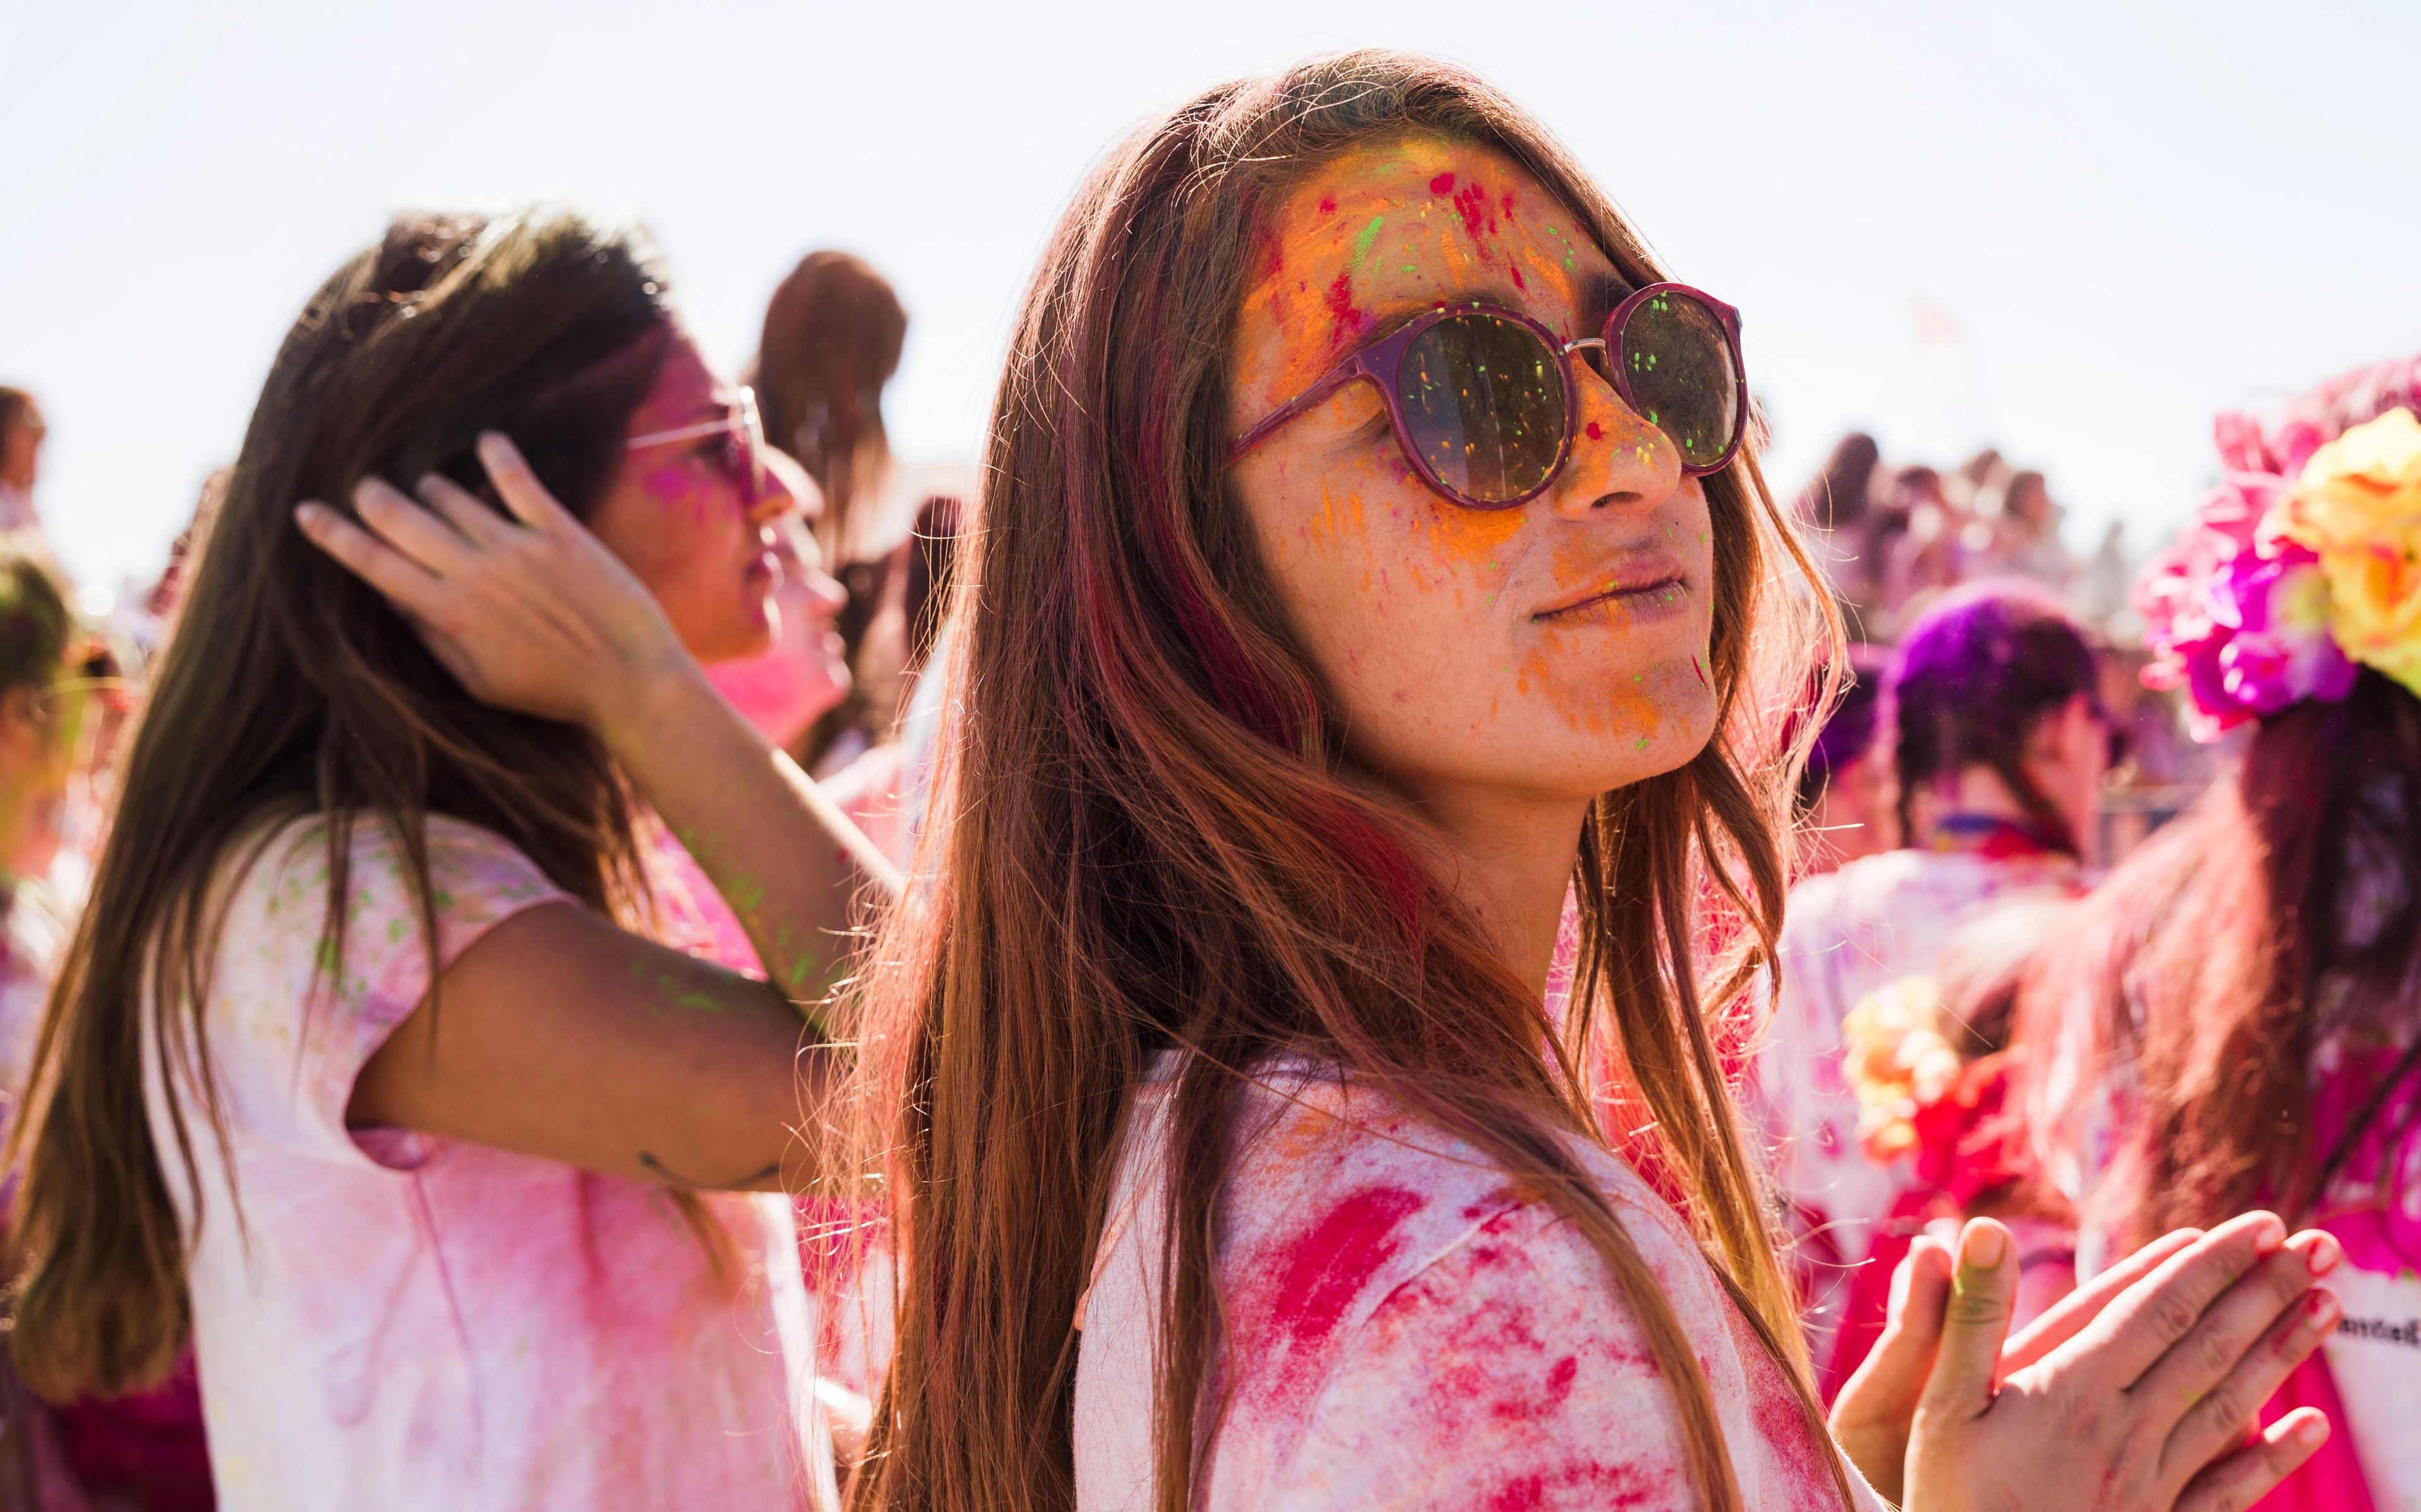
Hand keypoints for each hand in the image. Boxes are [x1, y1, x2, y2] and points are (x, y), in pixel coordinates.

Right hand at [295, 432, 688, 735]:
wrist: (629, 682)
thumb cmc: (553, 690)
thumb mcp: (479, 682)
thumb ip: (433, 638)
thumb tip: (395, 598)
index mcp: (447, 614)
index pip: (372, 564)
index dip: (332, 534)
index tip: (304, 510)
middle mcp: (473, 574)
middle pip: (398, 516)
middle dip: (372, 496)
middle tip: (367, 489)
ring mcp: (515, 548)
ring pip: (448, 494)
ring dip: (432, 486)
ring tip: (431, 490)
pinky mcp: (558, 532)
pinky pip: (517, 479)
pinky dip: (497, 455)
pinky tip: (487, 442)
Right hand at [1900, 1213, 2338, 1511]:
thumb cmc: (1949, 1494)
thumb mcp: (1938, 1399)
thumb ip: (1971, 1314)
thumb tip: (1983, 1227)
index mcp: (2071, 1390)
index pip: (2158, 1310)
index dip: (2212, 1264)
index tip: (2259, 1225)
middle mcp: (2123, 1430)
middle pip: (2208, 1347)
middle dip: (2264, 1291)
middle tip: (2316, 1246)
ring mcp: (2148, 1480)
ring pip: (2231, 1405)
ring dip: (2283, 1350)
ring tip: (2327, 1305)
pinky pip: (2229, 1486)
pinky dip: (2275, 1454)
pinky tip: (2309, 1426)